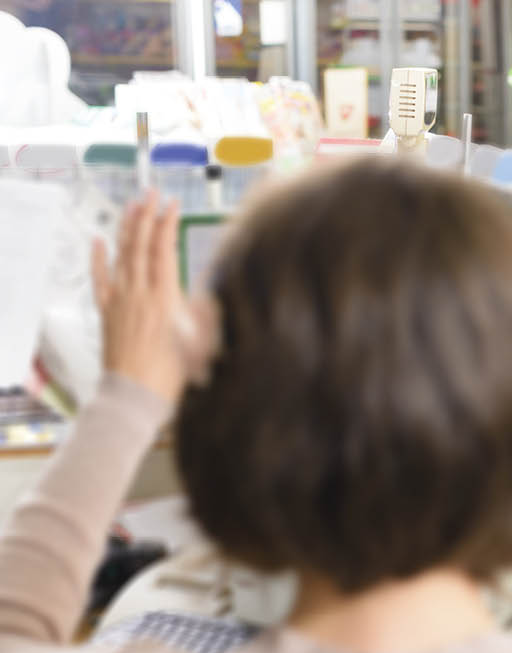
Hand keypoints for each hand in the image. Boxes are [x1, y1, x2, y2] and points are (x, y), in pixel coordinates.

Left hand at [91, 193, 190, 402]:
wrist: (136, 395)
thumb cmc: (172, 375)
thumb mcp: (202, 342)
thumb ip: (206, 311)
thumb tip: (209, 287)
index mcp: (165, 299)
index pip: (164, 250)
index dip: (167, 224)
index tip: (172, 205)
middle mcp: (140, 294)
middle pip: (141, 245)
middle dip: (146, 215)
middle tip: (151, 194)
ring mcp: (121, 301)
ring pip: (121, 256)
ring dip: (126, 228)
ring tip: (132, 205)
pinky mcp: (108, 312)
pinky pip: (100, 279)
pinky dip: (98, 257)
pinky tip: (99, 240)